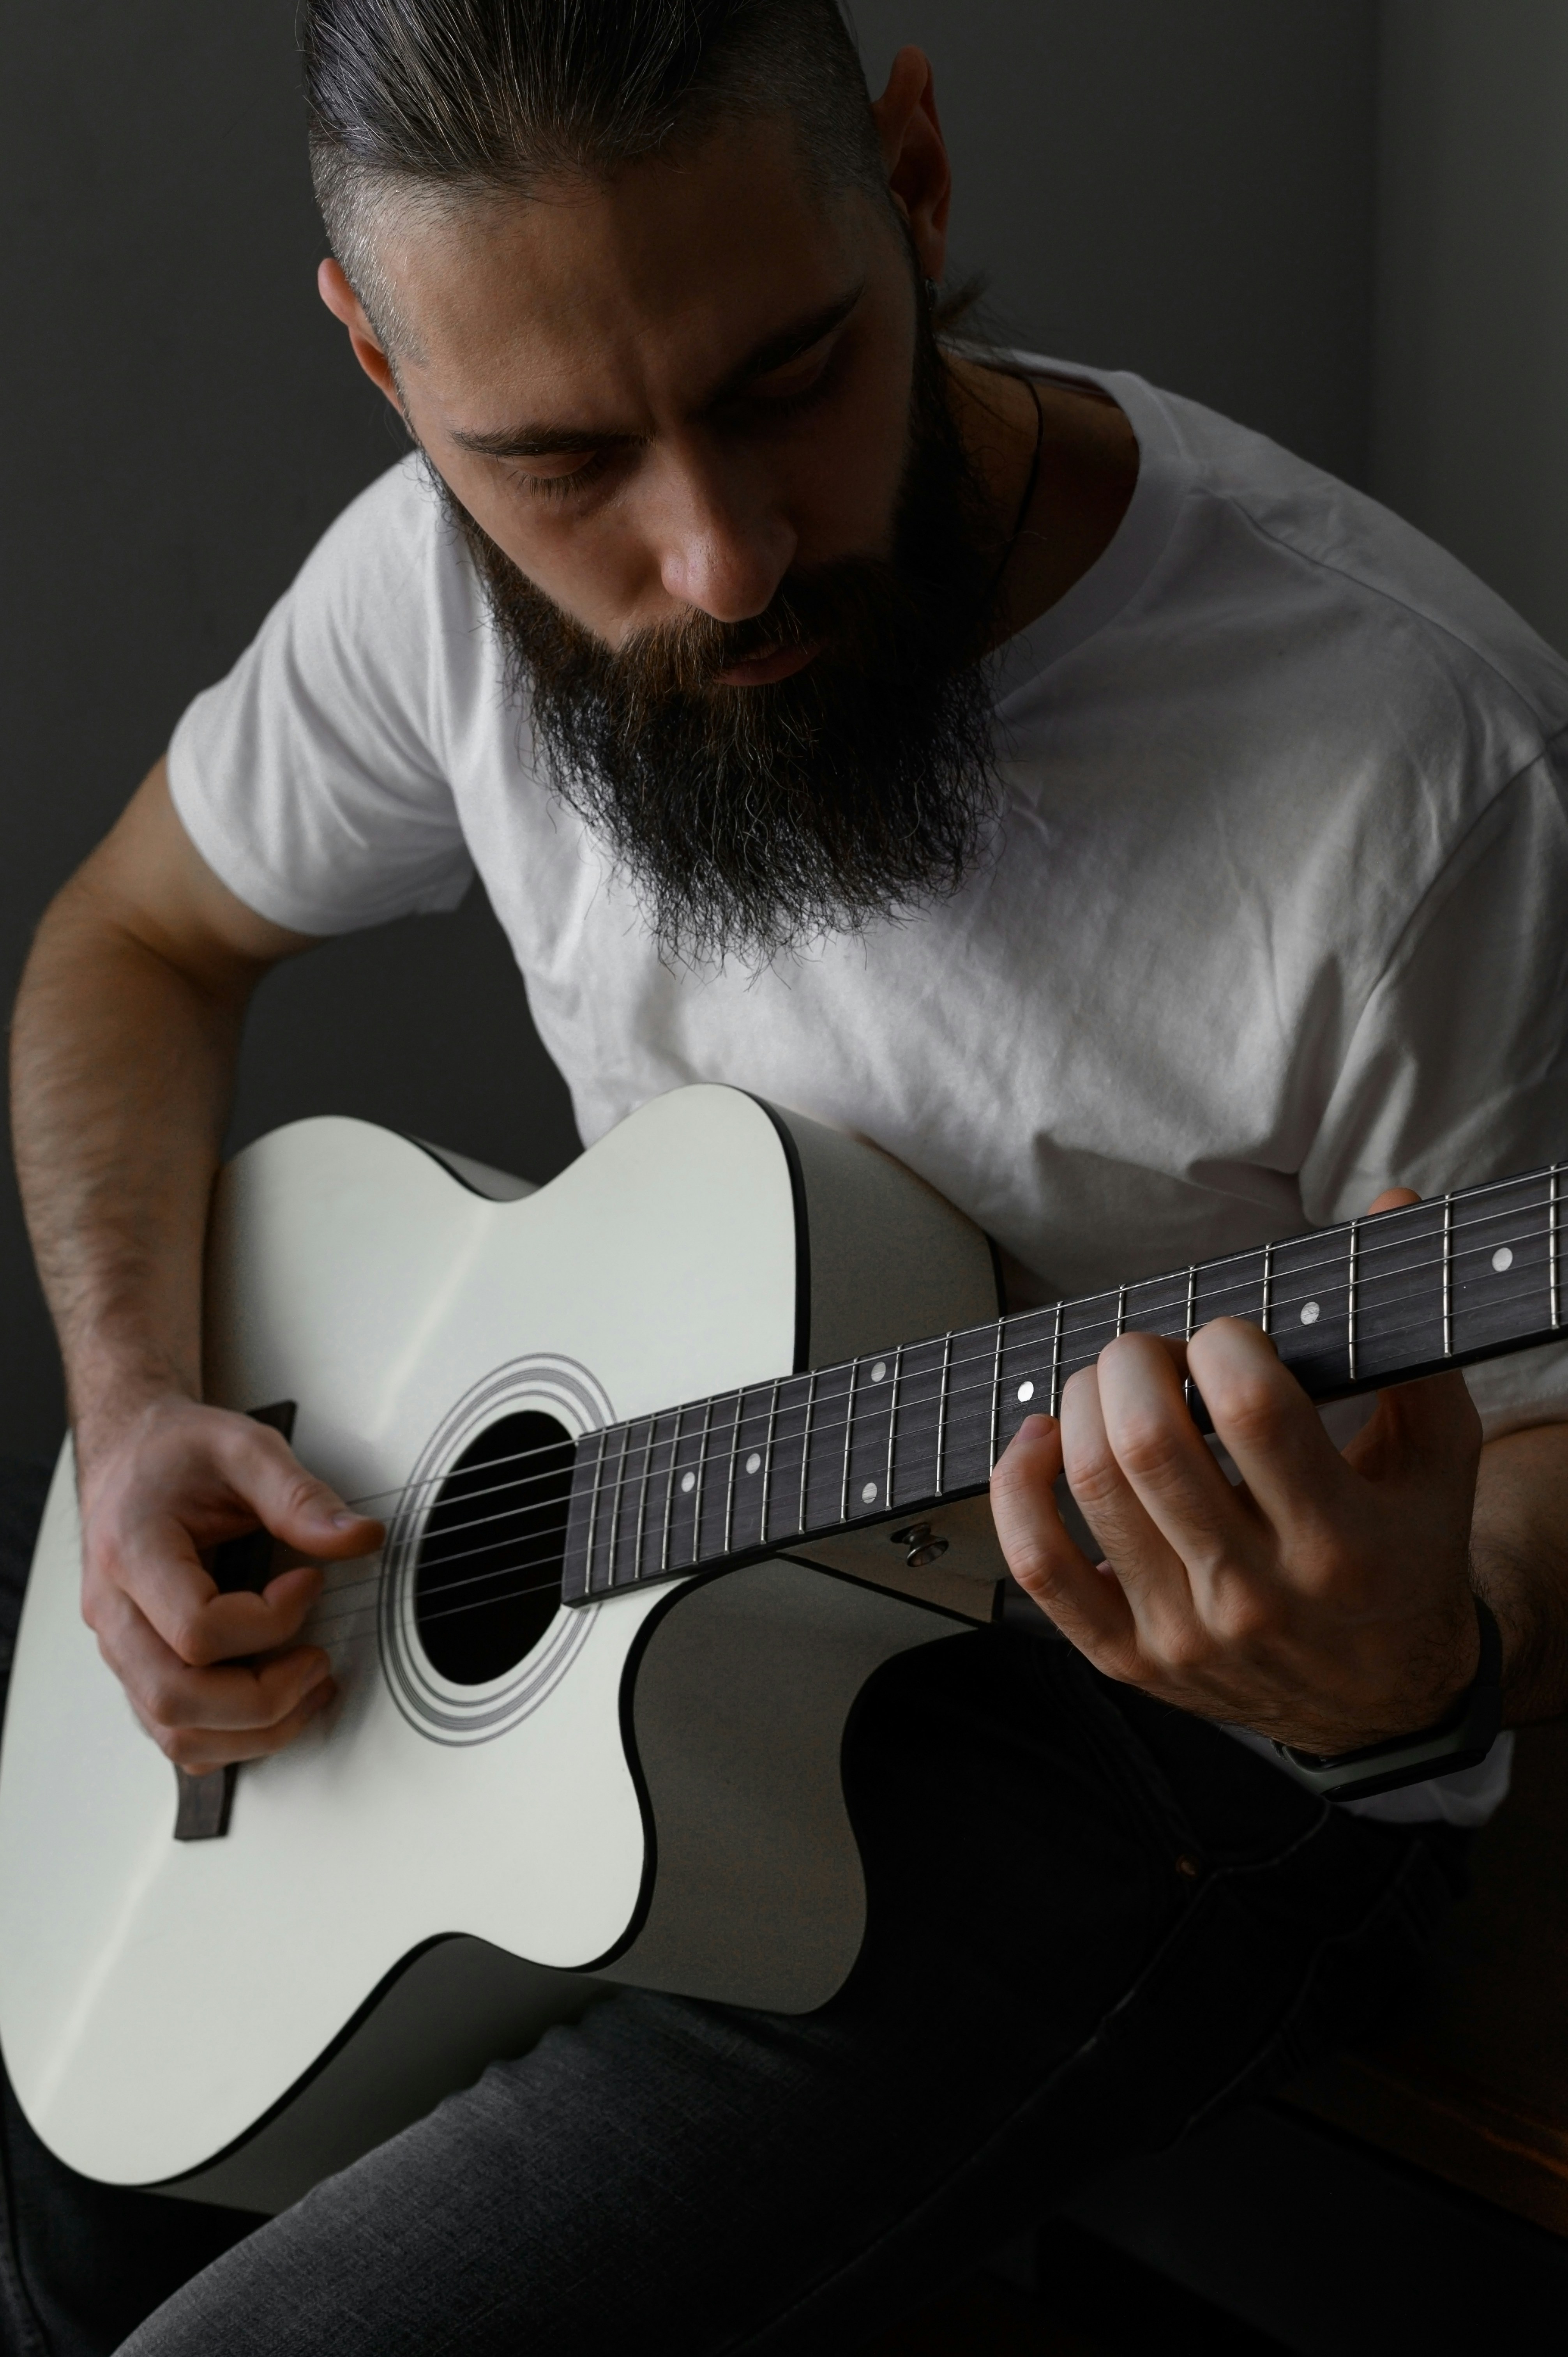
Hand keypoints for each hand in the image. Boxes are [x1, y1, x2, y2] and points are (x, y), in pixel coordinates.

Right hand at [77, 1394, 383, 1771]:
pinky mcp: (137, 1667)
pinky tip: (277, 1698)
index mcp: (132, 1552)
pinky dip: (232, 1735)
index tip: (309, 1584)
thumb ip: (301, 1496)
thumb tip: (360, 1538)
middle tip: (318, 1661)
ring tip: (309, 1685)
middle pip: (176, 1700)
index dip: (269, 1622)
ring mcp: (119, 1648)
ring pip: (174, 1734)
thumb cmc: (176, 1454)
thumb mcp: (245, 1449)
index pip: (196, 1630)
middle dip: (264, 1700)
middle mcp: (113, 1612)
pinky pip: (175, 1731)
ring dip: (254, 1731)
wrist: (131, 1454)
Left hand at [990, 1193, 1485, 1754]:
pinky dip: (1016, 1489)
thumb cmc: (1405, 1557)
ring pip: (1092, 1489)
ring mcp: (1185, 1634)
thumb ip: (1411, 1341)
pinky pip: (1039, 1568)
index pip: (1252, 1410)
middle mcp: (1257, 1595)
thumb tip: (1390, 1207)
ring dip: (1081, 1404)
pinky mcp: (1129, 1660)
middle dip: (1133, 1361)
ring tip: (1110, 1385)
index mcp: (1341, 1543)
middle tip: (1152, 1351)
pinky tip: (1038, 1439)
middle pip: (1149, 1445)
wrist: (1386, 1701)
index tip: (1229, 1337)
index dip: (1226, 1343)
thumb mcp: (1438, 1458)